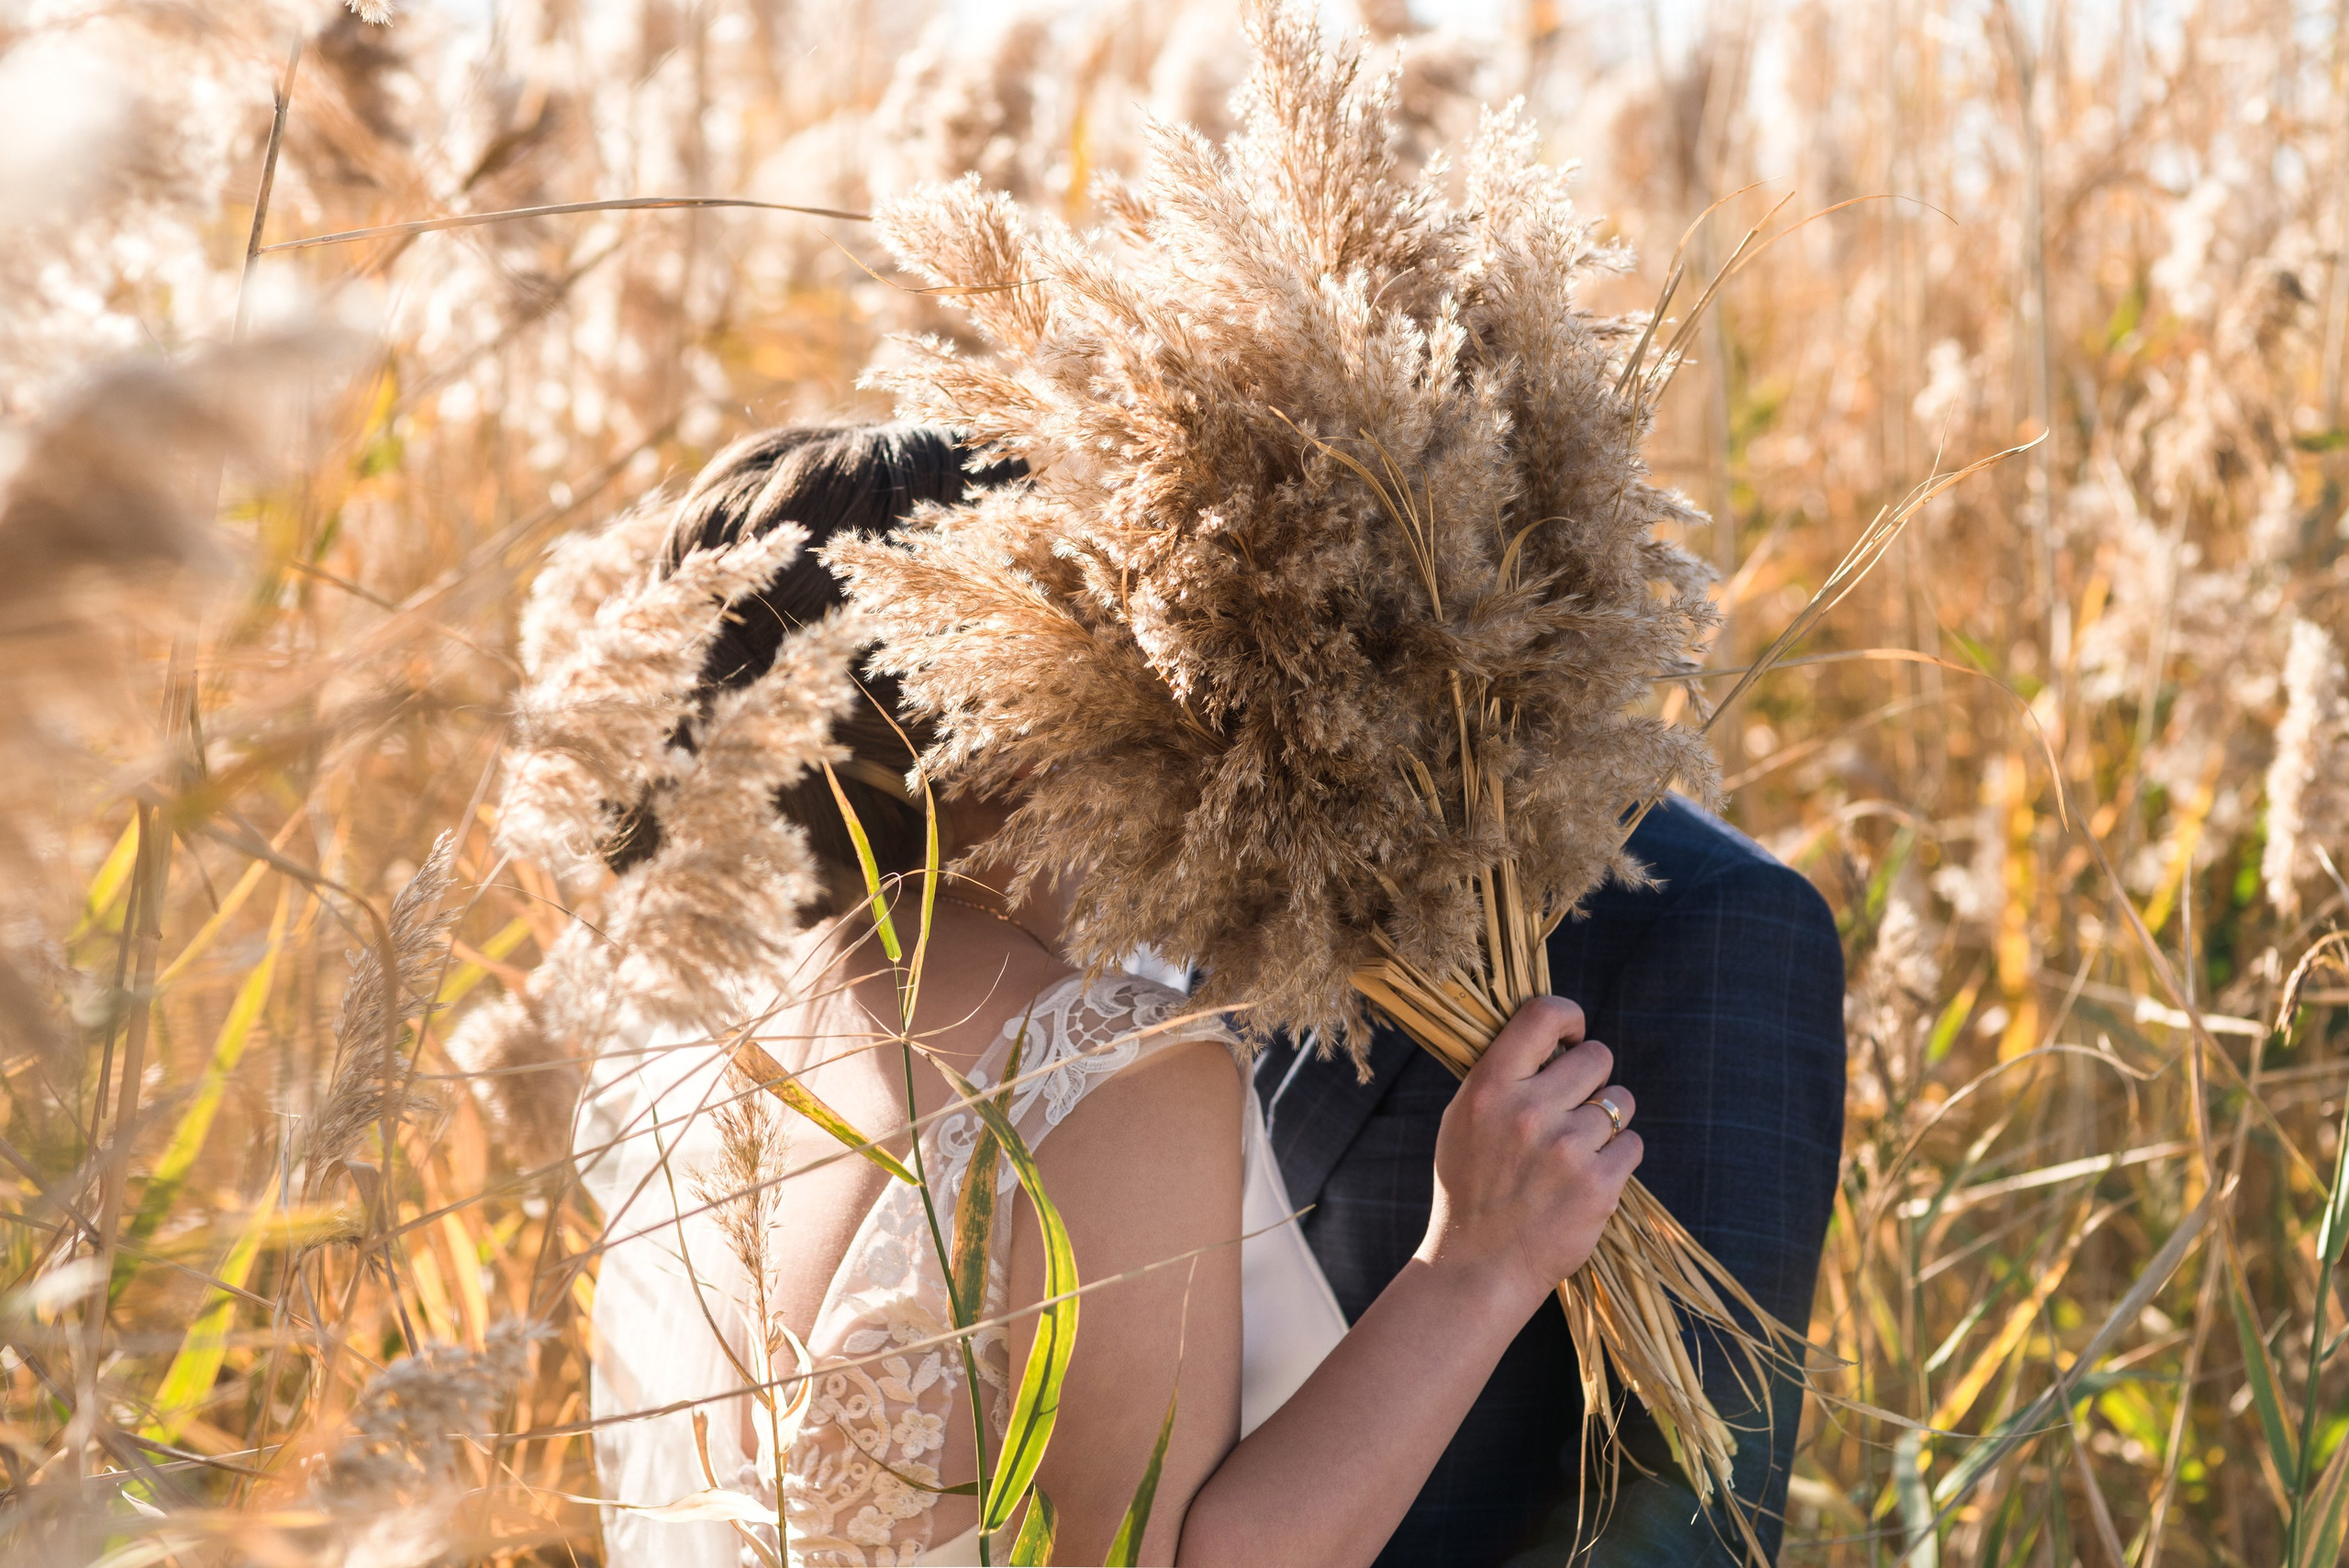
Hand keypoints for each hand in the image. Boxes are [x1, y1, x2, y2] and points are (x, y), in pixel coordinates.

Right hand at [1413, 996, 1641, 1309]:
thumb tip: (1553, 1040)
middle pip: (1597, 1057)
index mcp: (1489, 1088)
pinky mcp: (1599, 1186)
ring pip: (1620, 1102)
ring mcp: (1567, 1149)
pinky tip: (1587, 1177)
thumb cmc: (1471, 1188)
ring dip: (1607, 1122)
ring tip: (1575, 1151)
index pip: (1543, 1015)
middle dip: (1592, 1078)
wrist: (1478, 1267)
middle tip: (1574, 1107)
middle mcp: (1529, 1112)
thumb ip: (1502, 1077)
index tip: (1571, 1038)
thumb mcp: (1464, 1120)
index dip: (1569, 1018)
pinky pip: (1632, 1144)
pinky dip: (1617, 1159)